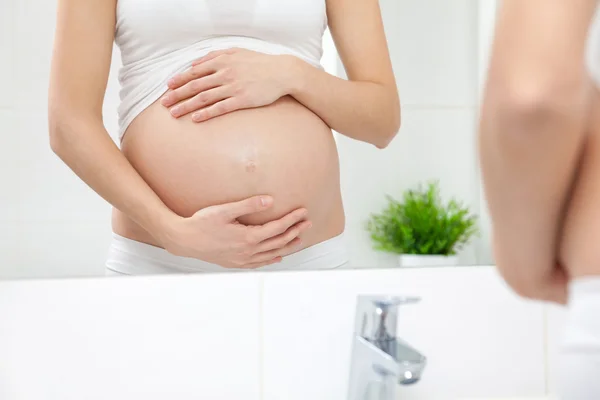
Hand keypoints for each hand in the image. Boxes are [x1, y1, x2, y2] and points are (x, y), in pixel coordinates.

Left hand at [161, 48, 292, 121]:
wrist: (282, 73)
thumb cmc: (259, 63)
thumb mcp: (236, 52)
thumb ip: (215, 56)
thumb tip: (196, 63)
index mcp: (222, 61)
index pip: (195, 71)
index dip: (179, 80)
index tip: (168, 87)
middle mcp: (225, 73)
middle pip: (195, 85)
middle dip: (177, 94)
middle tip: (164, 103)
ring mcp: (233, 87)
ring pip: (204, 97)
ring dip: (187, 106)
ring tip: (174, 114)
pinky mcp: (242, 100)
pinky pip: (220, 107)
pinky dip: (206, 113)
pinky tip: (195, 118)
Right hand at [161, 195, 311, 268]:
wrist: (184, 241)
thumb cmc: (201, 224)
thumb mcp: (225, 210)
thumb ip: (249, 205)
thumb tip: (269, 201)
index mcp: (248, 238)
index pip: (277, 228)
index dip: (292, 219)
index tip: (303, 212)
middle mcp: (248, 251)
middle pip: (279, 242)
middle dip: (295, 231)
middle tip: (307, 223)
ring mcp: (242, 259)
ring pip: (272, 254)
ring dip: (287, 246)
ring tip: (299, 239)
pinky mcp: (236, 263)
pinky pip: (260, 263)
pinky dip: (272, 259)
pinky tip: (277, 256)